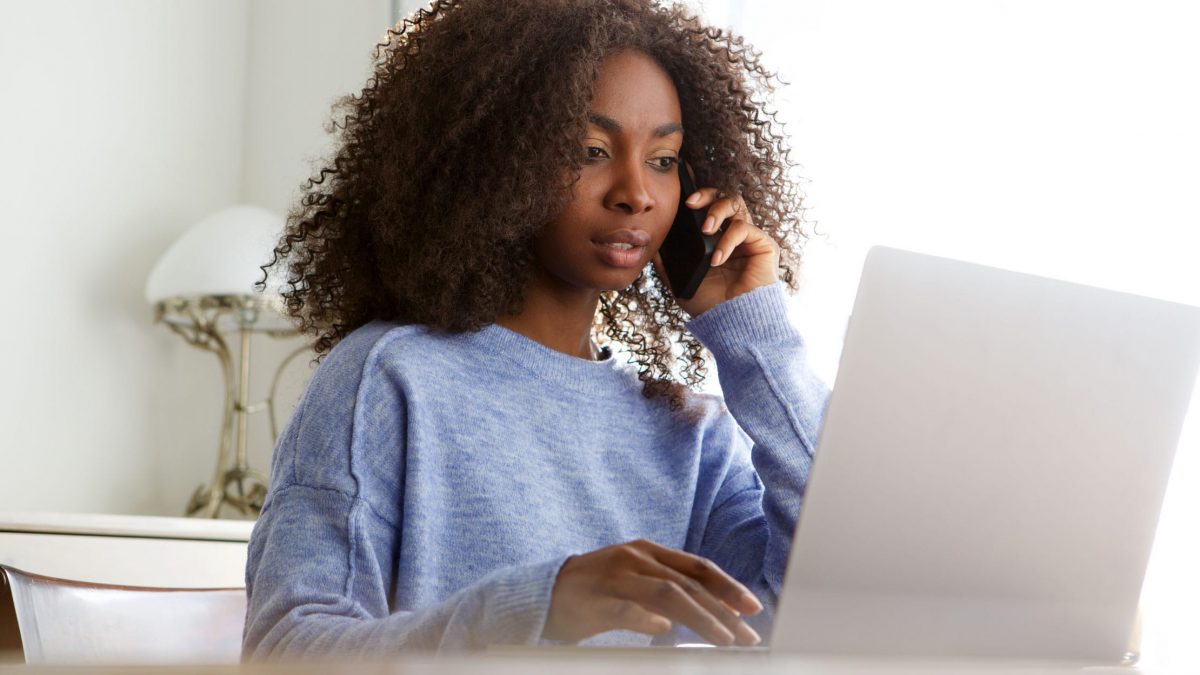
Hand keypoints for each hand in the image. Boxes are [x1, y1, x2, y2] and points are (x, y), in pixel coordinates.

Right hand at [542, 539, 762, 645]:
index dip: (727, 585)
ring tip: (723, 638)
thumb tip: (710, 608)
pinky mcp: (593, 601)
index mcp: (647, 552)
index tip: (751, 607)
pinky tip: (664, 631)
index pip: (696, 566)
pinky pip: (624, 609)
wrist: (542, 593)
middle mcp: (634, 558)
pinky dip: (646, 619)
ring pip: (665, 594)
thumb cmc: (596, 591)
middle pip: (687, 583)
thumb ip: (668, 587)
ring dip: (699, 617)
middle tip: (747, 634)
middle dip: (722, 609)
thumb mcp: (635, 580)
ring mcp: (613, 578)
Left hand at [652, 182, 779, 317]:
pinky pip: (744, 229)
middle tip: (691, 204)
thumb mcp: (679, 281)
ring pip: (736, 203)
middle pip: (723, 196)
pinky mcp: (763, 246)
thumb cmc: (709, 305)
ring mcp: (749, 239)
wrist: (731, 324)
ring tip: (704, 230)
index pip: (708, 206)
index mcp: (715, 238)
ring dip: (716, 211)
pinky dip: (727, 241)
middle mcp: (733, 234)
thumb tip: (649, 244)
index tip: (680, 194)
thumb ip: (666, 262)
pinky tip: (717, 259)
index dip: (697, 195)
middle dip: (706, 195)